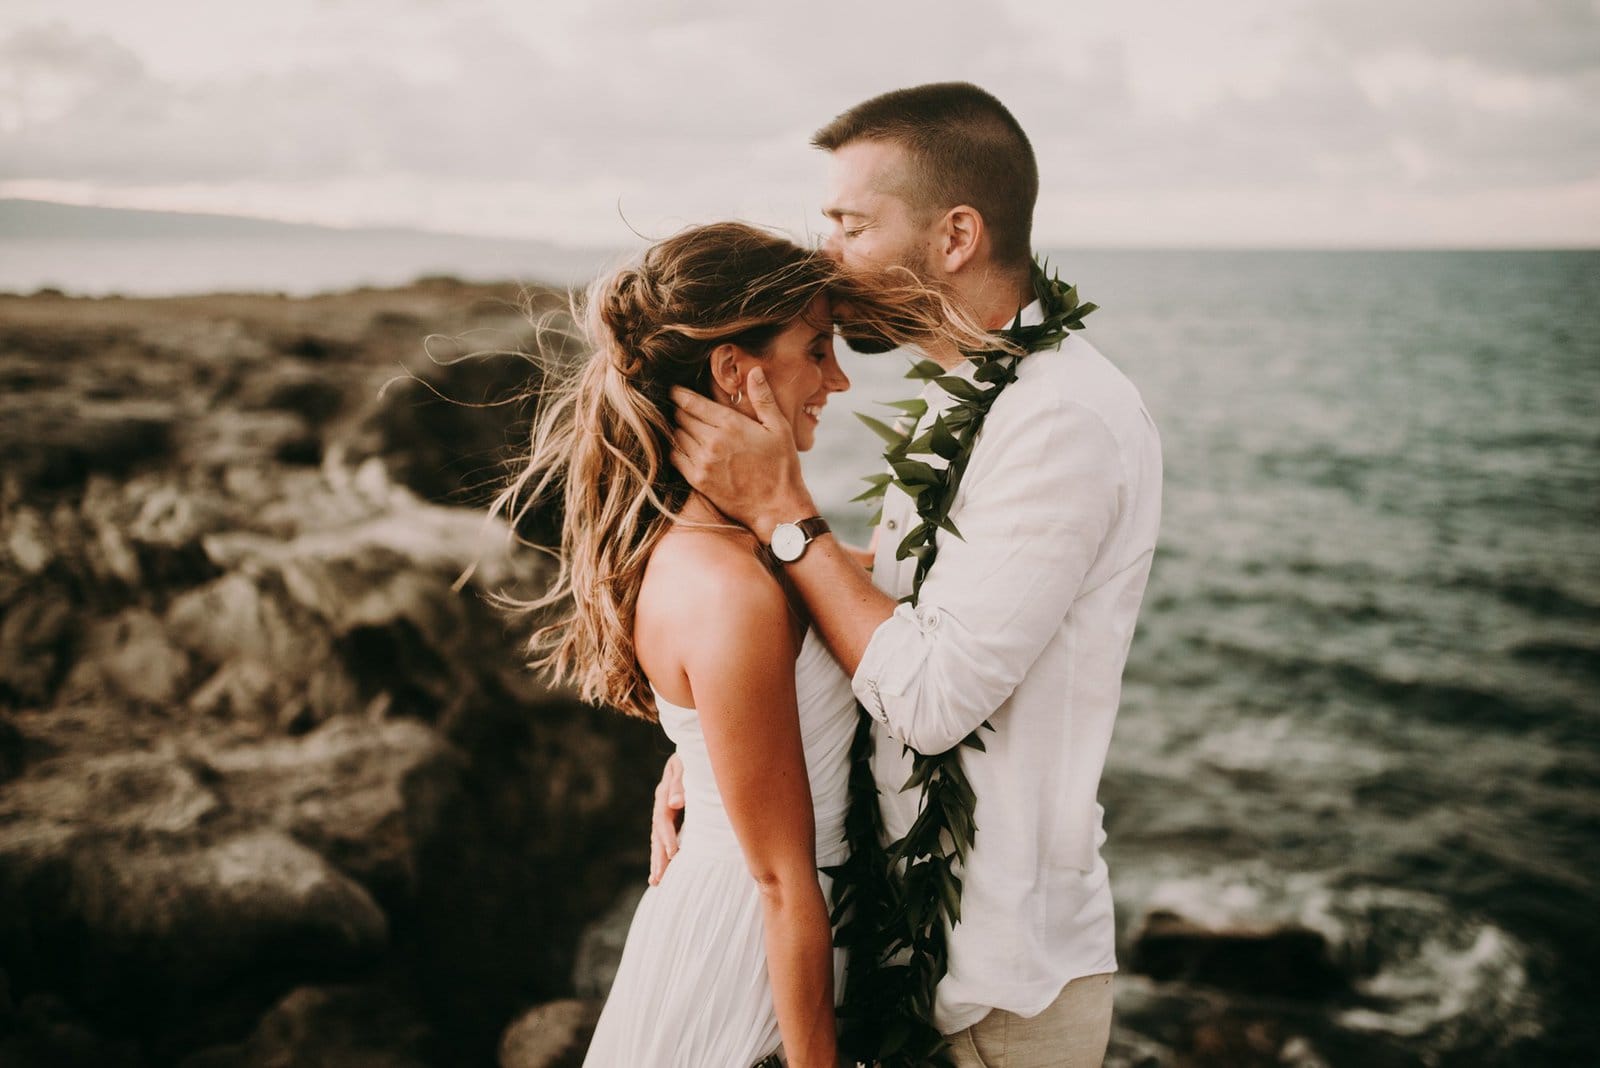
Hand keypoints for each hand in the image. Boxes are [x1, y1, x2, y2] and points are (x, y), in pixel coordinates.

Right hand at [648, 753, 684, 884]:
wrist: (694, 747)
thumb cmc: (694, 755)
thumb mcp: (687, 764)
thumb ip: (681, 783)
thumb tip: (674, 804)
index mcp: (664, 792)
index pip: (663, 819)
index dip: (668, 836)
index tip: (674, 853)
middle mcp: (662, 803)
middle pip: (657, 834)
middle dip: (658, 857)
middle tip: (659, 878)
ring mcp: (665, 810)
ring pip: (659, 839)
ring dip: (658, 860)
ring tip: (656, 881)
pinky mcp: (673, 815)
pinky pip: (666, 837)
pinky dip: (664, 853)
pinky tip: (664, 870)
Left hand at [670, 369, 815, 539]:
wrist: (777, 507)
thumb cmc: (782, 466)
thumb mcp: (779, 428)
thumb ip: (764, 398)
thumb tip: (755, 371)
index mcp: (731, 424)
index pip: (692, 403)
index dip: (680, 394)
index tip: (674, 390)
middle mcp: (713, 441)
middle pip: (681, 417)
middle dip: (680, 411)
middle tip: (682, 408)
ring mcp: (703, 462)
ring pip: (676, 436)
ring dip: (678, 430)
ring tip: (683, 426)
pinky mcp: (698, 480)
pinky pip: (675, 457)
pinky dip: (676, 449)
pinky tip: (684, 447)